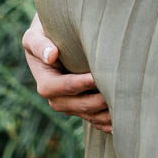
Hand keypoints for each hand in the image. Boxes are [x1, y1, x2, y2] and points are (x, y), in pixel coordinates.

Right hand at [22, 13, 111, 133]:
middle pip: (77, 105)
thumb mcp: (35, 36)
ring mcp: (69, 105)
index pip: (62, 87)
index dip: (79, 84)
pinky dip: (107, 122)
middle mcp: (56, 98)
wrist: (53, 41)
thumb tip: (51, 55)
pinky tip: (120, 119)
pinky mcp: (81, 108)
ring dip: (104, 114)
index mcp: (45, 82)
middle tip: (116, 92)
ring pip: (88, 115)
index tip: (95, 77)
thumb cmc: (44, 34)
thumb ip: (39, 44)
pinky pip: (94, 119)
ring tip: (122, 107)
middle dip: (96, 101)